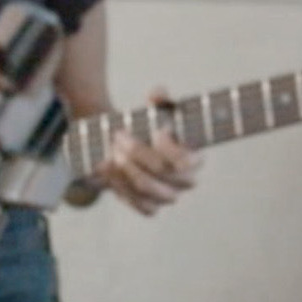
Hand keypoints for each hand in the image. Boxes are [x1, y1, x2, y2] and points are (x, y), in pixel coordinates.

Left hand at [92, 91, 200, 213]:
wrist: (133, 148)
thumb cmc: (150, 127)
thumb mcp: (155, 109)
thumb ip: (160, 98)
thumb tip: (158, 94)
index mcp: (194, 157)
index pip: (187, 161)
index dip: (169, 149)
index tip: (155, 132)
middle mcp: (186, 181)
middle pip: (162, 172)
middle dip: (137, 152)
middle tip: (119, 136)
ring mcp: (168, 197)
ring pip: (146, 188)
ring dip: (125, 169)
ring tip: (112, 152)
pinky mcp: (151, 207)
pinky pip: (137, 203)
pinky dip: (119, 186)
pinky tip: (108, 169)